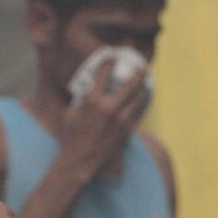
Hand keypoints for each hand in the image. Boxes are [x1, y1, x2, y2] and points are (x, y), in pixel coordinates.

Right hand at [59, 59, 149, 183]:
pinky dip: (143, 103)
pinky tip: (144, 99)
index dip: (109, 63)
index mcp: (92, 101)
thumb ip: (79, 99)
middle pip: (130, 84)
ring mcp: (120, 120)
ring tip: (147, 82)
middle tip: (142, 67)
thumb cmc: (71, 136)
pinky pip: (139, 112)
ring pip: (139, 98)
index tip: (112, 57)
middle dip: (138, 73)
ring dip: (144, 88)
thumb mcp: (70, 113)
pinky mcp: (127, 130)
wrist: (80, 160)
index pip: (104, 75)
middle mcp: (109, 108)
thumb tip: (85, 89)